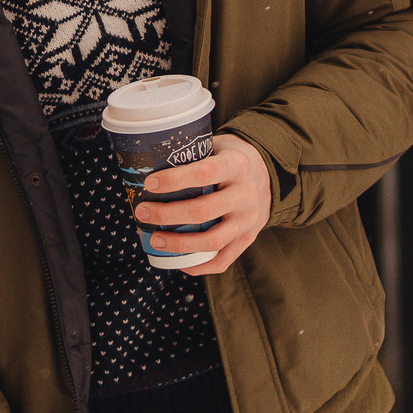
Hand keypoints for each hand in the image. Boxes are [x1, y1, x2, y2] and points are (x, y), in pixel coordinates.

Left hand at [137, 133, 272, 274]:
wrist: (269, 174)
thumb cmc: (231, 159)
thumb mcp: (218, 146)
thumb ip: (193, 154)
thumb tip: (148, 163)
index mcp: (237, 165)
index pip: (204, 173)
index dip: (175, 180)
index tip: (150, 184)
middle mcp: (246, 194)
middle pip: (204, 211)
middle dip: (167, 215)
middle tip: (143, 212)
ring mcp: (249, 220)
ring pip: (213, 240)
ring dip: (179, 244)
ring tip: (155, 240)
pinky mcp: (248, 238)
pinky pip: (224, 260)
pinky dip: (199, 266)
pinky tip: (178, 262)